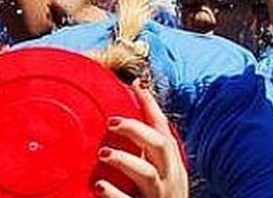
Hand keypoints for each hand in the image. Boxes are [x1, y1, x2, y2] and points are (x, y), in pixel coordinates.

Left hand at [97, 81, 188, 197]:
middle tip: (112, 122)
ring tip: (103, 155)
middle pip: (161, 145)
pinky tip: (99, 187)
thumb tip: (124, 125)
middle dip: (138, 130)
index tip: (136, 85)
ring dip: (126, 160)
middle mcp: (170, 176)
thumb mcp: (160, 172)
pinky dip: (115, 194)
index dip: (151, 106)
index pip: (163, 128)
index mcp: (172, 162)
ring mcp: (160, 194)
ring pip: (148, 173)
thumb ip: (147, 153)